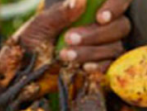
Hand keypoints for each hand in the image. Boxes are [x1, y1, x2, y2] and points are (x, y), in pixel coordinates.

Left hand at [13, 0, 132, 68]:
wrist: (25, 67)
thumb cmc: (33, 39)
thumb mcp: (42, 23)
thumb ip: (62, 12)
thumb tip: (80, 0)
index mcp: (92, 8)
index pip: (119, 0)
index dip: (115, 6)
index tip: (100, 17)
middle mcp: (104, 26)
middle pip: (121, 26)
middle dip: (96, 34)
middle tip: (70, 38)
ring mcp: (106, 47)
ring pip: (115, 47)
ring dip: (92, 52)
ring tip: (65, 55)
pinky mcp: (103, 67)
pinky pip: (111, 67)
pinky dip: (98, 67)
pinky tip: (83, 67)